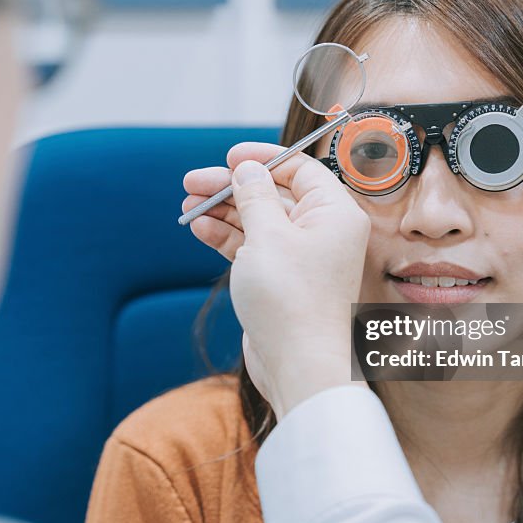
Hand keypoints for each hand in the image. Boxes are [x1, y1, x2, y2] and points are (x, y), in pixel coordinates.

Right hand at [182, 143, 370, 419]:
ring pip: (259, 221)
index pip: (300, 169)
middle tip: (193, 181)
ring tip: (188, 204)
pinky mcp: (281, 280)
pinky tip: (200, 228)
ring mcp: (301, 257)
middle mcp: (322, 231)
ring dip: (224, 211)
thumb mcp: (267, 236)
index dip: (263, 159)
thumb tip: (247, 169)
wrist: (299, 366)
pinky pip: (253, 248)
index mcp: (333, 213)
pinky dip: (227, 237)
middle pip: (273, 194)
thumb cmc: (292, 300)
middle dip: (232, 186)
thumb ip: (254, 196)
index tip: (229, 157)